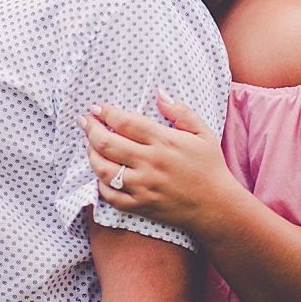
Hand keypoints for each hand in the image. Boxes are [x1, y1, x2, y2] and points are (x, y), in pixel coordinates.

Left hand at [79, 92, 234, 234]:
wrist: (217, 207)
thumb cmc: (210, 167)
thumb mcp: (203, 134)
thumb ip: (182, 112)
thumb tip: (160, 94)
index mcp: (164, 141)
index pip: (126, 122)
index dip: (106, 113)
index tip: (96, 108)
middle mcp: (150, 163)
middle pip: (108, 143)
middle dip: (90, 129)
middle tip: (83, 121)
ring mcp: (143, 186)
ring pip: (104, 169)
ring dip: (91, 154)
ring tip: (87, 144)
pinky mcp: (140, 205)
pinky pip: (110, 195)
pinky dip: (100, 183)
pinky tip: (99, 173)